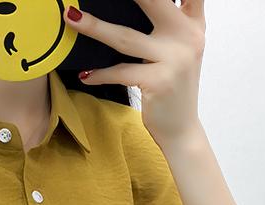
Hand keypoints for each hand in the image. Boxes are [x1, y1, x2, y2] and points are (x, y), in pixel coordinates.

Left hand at [63, 0, 206, 147]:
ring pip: (125, 37)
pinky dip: (101, 74)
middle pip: (152, 0)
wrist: (182, 130)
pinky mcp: (159, 82)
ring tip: (71, 18)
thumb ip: (168, 21)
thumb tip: (133, 3)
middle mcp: (187, 37)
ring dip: (94, 27)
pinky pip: (121, 72)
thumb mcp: (179, 49)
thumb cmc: (172, 87)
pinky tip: (85, 74)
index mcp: (192, 24)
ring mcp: (174, 60)